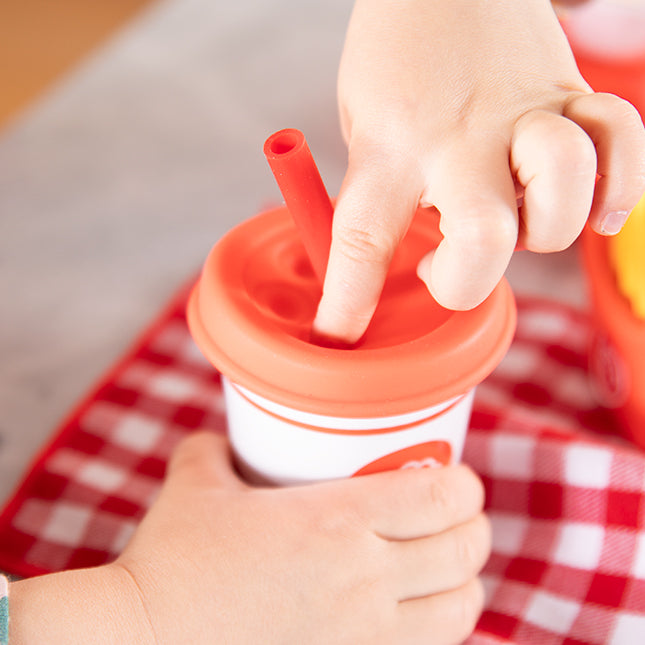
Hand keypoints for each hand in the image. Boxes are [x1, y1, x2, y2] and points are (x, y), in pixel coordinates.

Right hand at [10, 432, 490, 643]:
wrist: (143, 640)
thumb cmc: (171, 561)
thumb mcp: (194, 484)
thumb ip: (214, 448)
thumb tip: (223, 437)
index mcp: (336, 521)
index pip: (442, 497)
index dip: (465, 484)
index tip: (457, 476)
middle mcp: (363, 579)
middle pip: (464, 550)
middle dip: (474, 527)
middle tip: (457, 513)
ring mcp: (364, 635)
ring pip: (461, 608)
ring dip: (466, 579)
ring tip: (447, 563)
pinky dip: (442, 626)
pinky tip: (421, 611)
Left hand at [314, 0, 644, 342]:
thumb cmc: (396, 60)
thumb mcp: (363, 127)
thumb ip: (386, 192)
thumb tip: (412, 256)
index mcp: (391, 147)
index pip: (362, 240)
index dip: (349, 303)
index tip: (339, 340)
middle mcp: (459, 138)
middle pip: (483, 240)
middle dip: (466, 282)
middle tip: (445, 270)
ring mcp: (523, 114)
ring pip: (562, 197)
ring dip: (543, 233)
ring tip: (516, 217)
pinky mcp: (571, 95)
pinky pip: (621, 147)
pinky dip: (617, 191)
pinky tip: (594, 207)